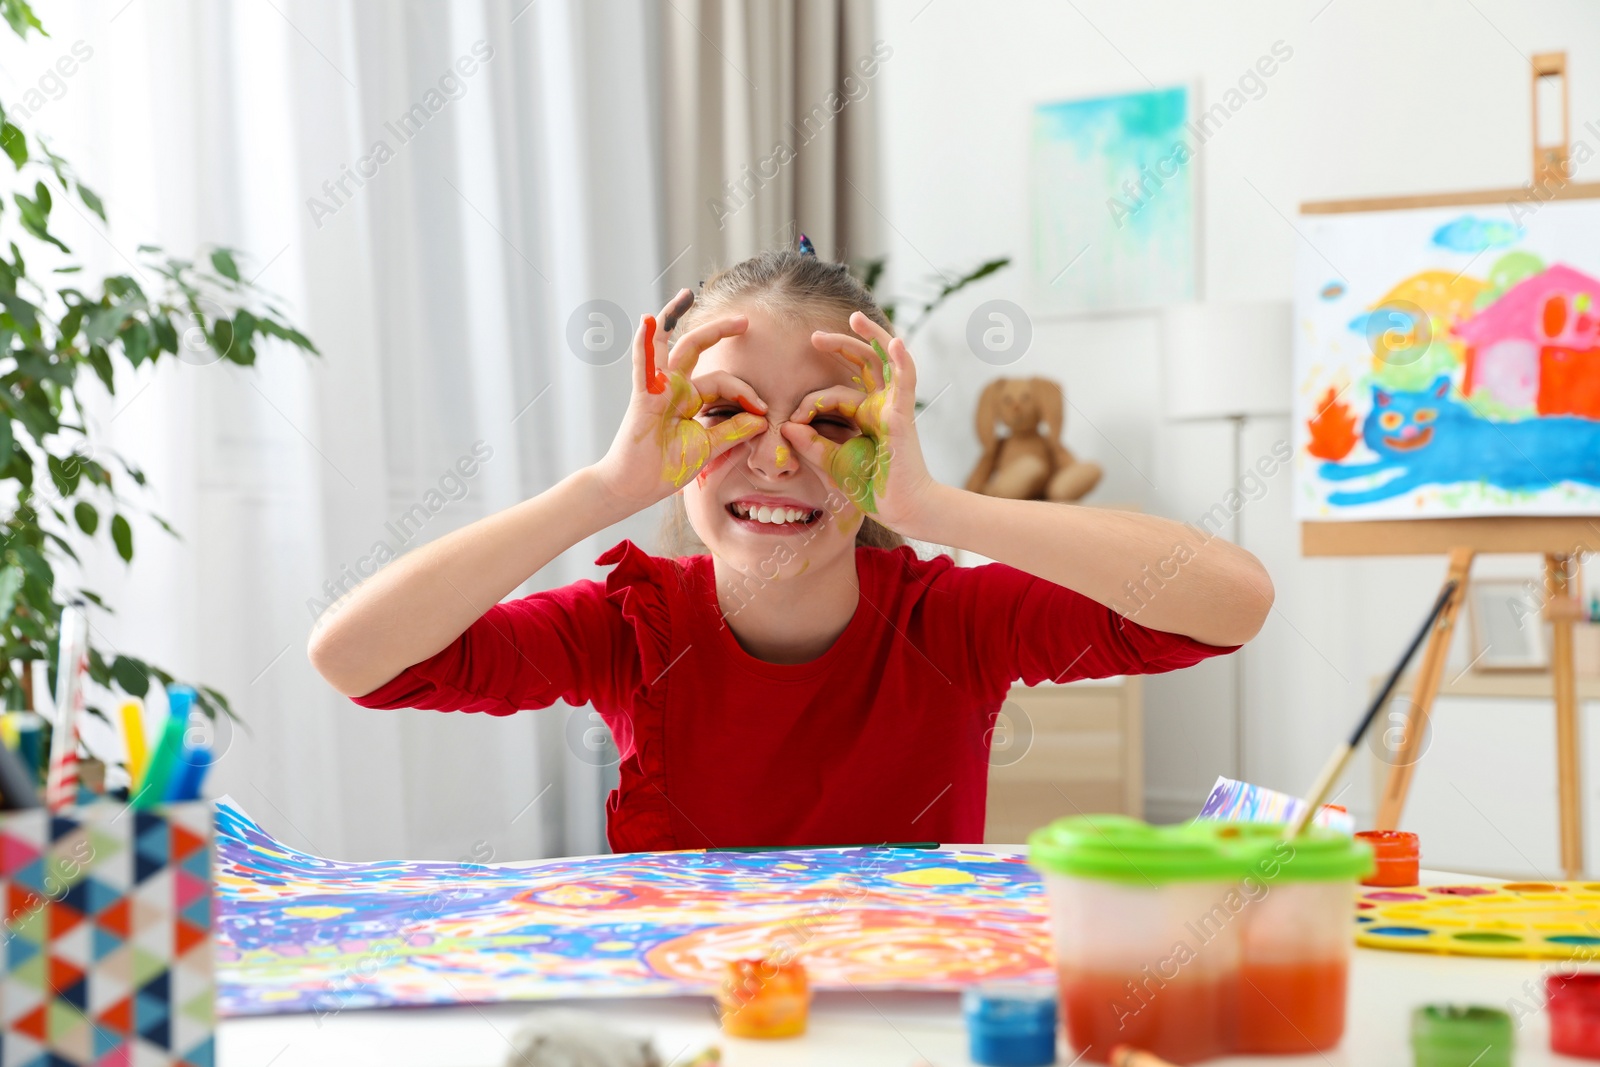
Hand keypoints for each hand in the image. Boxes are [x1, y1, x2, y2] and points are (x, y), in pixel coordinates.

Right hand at [592, 289, 768, 512]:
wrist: (634, 488)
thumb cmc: (665, 468)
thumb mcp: (708, 448)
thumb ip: (733, 432)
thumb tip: (761, 419)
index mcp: (690, 399)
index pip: (723, 382)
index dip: (746, 393)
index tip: (763, 413)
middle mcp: (674, 388)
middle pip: (697, 350)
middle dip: (720, 331)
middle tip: (746, 320)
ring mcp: (657, 388)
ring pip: (670, 347)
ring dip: (675, 317)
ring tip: (686, 294)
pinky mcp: (642, 396)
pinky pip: (643, 364)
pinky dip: (645, 343)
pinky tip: (648, 320)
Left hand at [780, 312, 939, 535]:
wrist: (901, 508)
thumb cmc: (871, 487)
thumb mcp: (832, 463)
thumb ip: (810, 444)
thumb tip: (786, 426)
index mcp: (865, 415)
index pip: (835, 393)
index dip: (810, 402)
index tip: (793, 422)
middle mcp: (880, 405)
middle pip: (863, 364)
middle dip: (840, 346)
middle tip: (814, 337)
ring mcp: (893, 407)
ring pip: (884, 362)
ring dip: (870, 337)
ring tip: (854, 317)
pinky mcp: (902, 415)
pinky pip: (906, 381)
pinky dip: (902, 360)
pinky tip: (896, 343)